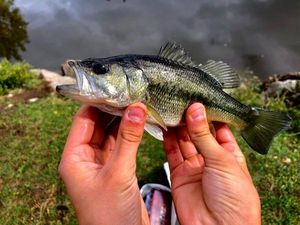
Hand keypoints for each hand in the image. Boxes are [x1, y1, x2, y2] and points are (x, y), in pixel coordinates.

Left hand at [59, 103, 149, 224]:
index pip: (83, 120)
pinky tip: (139, 122)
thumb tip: (136, 108)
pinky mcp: (115, 169)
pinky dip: (129, 133)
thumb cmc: (110, 215)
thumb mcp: (118, 172)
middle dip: (113, 110)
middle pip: (97, 125)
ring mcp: (100, 163)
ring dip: (123, 121)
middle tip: (130, 94)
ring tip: (137, 104)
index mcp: (74, 158)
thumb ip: (128, 139)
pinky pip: (120, 145)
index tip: (115, 89)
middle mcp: (84, 158)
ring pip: (110, 134)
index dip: (97, 103)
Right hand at [163, 103, 260, 224]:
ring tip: (172, 110)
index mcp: (229, 154)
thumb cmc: (235, 199)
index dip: (208, 114)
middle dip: (190, 119)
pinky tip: (165, 126)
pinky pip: (172, 153)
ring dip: (178, 127)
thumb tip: (196, 109)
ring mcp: (194, 167)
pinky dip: (168, 140)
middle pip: (198, 133)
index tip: (198, 99)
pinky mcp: (180, 174)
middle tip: (181, 102)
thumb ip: (205, 135)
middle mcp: (211, 159)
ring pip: (184, 141)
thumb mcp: (222, 161)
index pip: (218, 128)